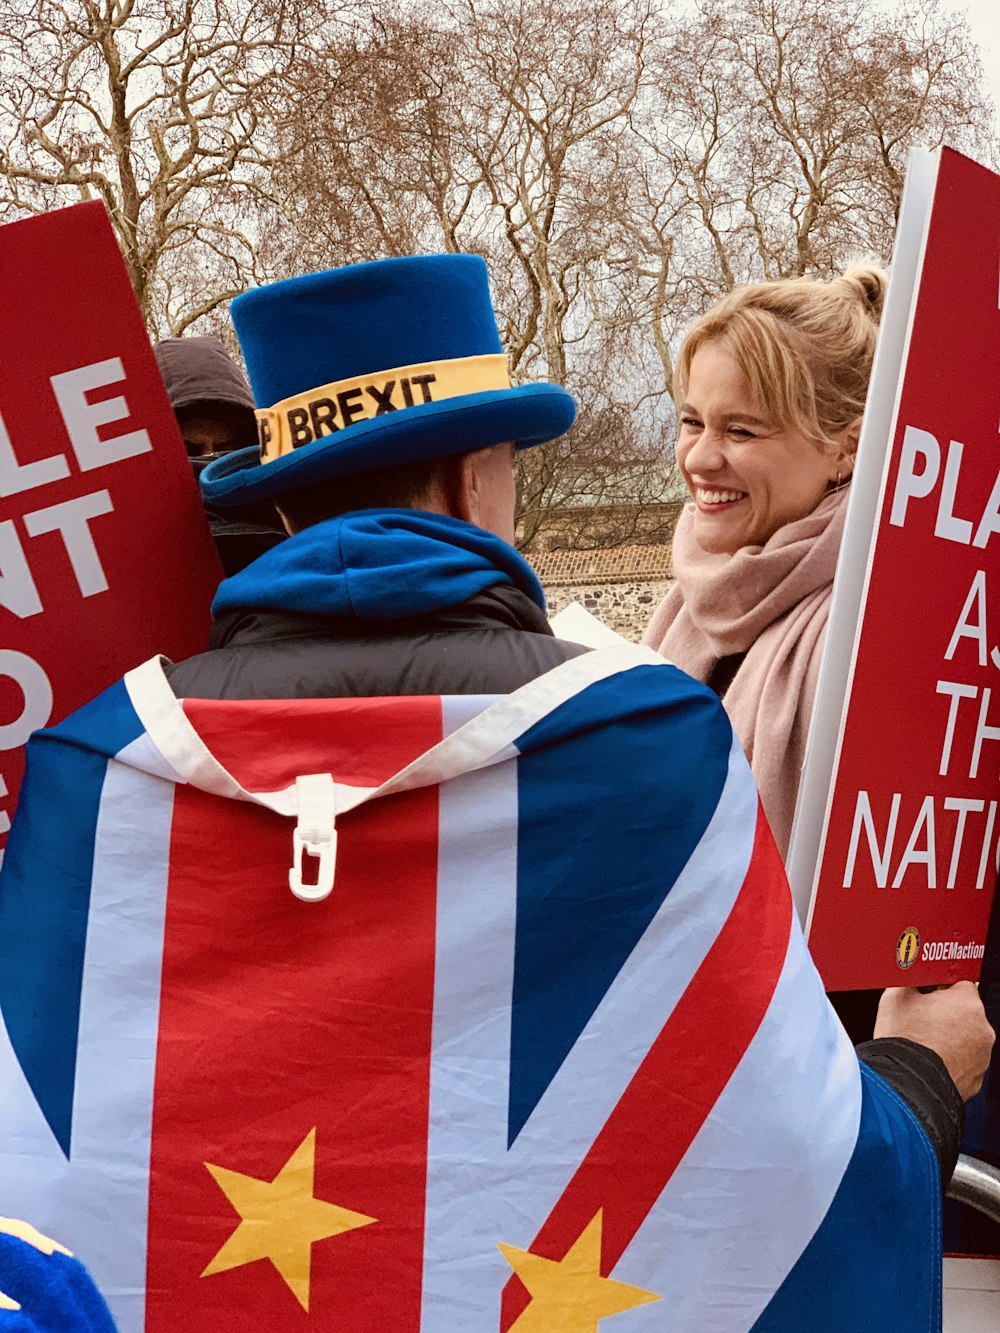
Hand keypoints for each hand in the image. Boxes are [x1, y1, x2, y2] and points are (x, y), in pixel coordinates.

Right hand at [874, 983, 994, 1101]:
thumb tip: (910, 977)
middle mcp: (983, 1029)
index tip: (926, 994)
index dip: (939, 987)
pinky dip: (950, 1059)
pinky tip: (929, 1059)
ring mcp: (982, 1056)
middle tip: (920, 1019)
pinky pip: (963, 1061)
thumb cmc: (903, 1039)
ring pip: (966, 1038)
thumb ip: (910, 981)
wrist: (905, 1084)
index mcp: (967, 1003)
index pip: (959, 983)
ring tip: (922, 1042)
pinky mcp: (976, 1079)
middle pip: (964, 1012)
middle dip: (946, 1013)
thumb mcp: (896, 996)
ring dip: (949, 1037)